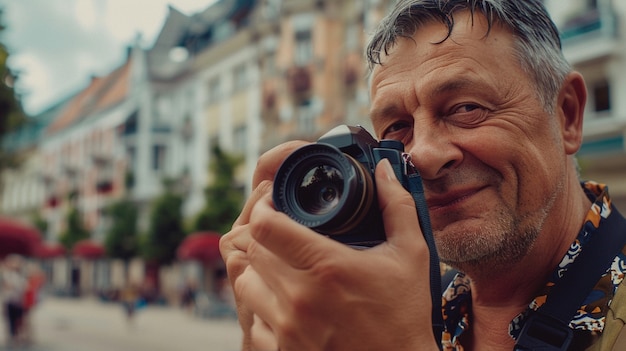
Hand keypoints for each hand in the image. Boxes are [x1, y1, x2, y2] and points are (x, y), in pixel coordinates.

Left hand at [237, 159, 437, 350]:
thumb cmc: (405, 315)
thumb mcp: (411, 255)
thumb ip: (397, 206)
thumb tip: (386, 170)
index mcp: (326, 265)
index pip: (265, 226)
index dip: (264, 208)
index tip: (273, 206)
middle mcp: (299, 296)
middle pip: (253, 250)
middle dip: (264, 237)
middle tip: (283, 235)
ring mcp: (287, 326)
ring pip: (245, 283)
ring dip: (258, 269)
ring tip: (281, 267)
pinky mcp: (282, 349)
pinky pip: (252, 318)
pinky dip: (262, 306)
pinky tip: (285, 303)